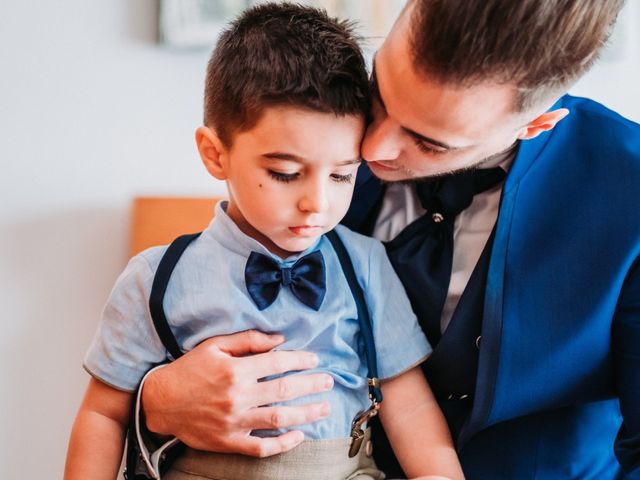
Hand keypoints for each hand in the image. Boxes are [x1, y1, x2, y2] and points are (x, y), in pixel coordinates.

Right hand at [142, 330, 332, 456]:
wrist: (160, 402)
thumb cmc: (189, 369)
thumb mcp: (214, 346)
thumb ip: (248, 341)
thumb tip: (279, 340)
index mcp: (235, 370)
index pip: (277, 362)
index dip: (300, 360)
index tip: (315, 359)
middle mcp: (238, 396)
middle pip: (285, 389)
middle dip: (311, 384)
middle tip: (329, 382)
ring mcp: (235, 421)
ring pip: (279, 418)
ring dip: (306, 413)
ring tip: (324, 408)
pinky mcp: (229, 441)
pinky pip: (261, 447)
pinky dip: (282, 444)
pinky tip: (299, 437)